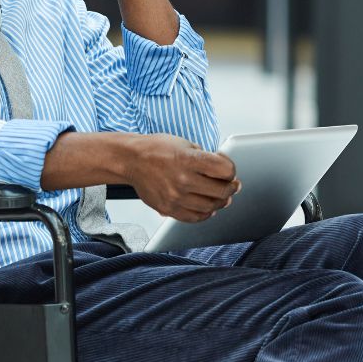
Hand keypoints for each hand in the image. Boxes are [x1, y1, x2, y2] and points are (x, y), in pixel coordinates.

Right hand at [118, 133, 239, 222]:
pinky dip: (205, 213)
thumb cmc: (156, 149)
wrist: (130, 160)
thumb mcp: (183, 143)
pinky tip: (207, 207)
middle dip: (231, 187)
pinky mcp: (168, 208)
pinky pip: (194, 217)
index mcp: (188, 159)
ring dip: (221, 202)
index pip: (225, 170)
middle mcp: (182, 179)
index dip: (231, 169)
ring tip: (220, 196)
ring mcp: (175, 196)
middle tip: (232, 185)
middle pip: (222, 191)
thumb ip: (204, 157)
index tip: (227, 168)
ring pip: (211, 207)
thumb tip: (222, 172)